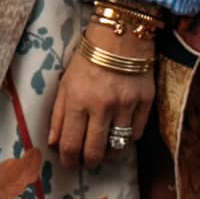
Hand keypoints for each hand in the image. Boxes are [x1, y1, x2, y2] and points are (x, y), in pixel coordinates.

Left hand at [48, 42, 153, 171]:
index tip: (70, 163)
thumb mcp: (65, 83)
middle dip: (89, 162)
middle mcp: (102, 106)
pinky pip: (136, 133)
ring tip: (105, 150)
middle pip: (95, 152)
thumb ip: (58, 115)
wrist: (121, 34)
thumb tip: (53, 144)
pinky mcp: (146, 101)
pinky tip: (121, 132)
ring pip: (118, 146)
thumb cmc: (88, 58)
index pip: (71, 144)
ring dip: (109, 153)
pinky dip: (127, 137)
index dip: (69, 160)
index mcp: (77, 100)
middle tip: (88, 162)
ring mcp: (126, 105)